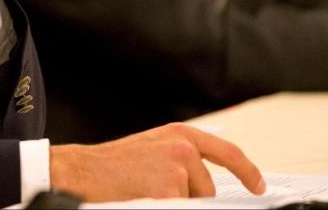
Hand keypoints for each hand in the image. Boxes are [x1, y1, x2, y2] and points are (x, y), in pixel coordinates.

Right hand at [49, 123, 265, 200]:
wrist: (80, 171)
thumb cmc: (110, 164)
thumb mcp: (150, 147)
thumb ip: (180, 154)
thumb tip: (204, 175)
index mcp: (179, 134)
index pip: (228, 153)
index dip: (248, 171)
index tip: (257, 185)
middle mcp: (182, 148)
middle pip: (207, 188)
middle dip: (188, 195)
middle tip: (153, 189)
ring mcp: (177, 169)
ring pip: (194, 201)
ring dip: (175, 201)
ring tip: (144, 191)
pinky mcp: (168, 192)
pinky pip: (180, 208)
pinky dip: (163, 206)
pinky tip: (141, 198)